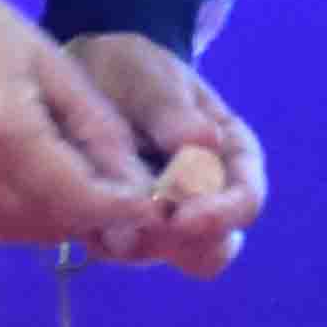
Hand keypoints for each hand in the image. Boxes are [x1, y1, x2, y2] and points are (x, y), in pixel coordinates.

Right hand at [0, 0, 159, 243]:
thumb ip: (94, 124)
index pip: (85, 202)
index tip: (148, 198)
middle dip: (89, 210)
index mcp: (5, 134)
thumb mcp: (42, 57)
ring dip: (47, 213)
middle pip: (54, 226)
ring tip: (51, 167)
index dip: (124, 207)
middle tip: (104, 180)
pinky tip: (0, 170)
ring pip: (18, 234)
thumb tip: (138, 180)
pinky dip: (4, 210)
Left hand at [61, 33, 262, 278]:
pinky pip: (118, 250)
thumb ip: (174, 114)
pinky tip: (80, 195)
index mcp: (233, 156)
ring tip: (99, 192)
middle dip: (176, 239)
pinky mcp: (125, 227)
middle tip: (136, 213)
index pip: (246, 201)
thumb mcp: (153, 79)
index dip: (220, 215)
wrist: (89, 73)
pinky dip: (100, 231)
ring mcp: (167, 219)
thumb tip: (205, 142)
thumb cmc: (133, 72)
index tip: (182, 216)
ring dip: (133, 234)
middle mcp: (208, 197)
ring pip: (165, 254)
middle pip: (211, 247)